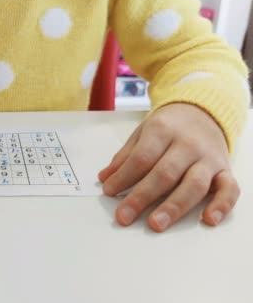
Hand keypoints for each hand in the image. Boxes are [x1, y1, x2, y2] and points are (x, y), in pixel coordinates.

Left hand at [99, 103, 239, 231]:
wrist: (203, 112)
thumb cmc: (168, 128)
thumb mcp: (142, 133)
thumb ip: (125, 156)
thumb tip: (105, 178)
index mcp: (163, 131)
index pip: (142, 157)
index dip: (124, 176)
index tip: (108, 192)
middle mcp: (188, 144)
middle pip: (165, 173)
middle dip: (142, 197)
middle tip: (124, 217)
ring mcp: (209, 158)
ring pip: (194, 184)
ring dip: (174, 207)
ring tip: (156, 224)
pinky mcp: (225, 170)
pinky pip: (229, 189)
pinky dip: (222, 205)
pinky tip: (208, 220)